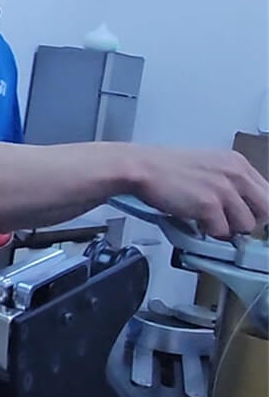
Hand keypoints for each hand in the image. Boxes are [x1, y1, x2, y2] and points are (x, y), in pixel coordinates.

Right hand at [134, 146, 268, 238]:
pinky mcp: (209, 205)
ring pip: (245, 226)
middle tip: (230, 224)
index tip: (248, 217)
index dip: (257, 210)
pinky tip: (195, 224)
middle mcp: (235, 174)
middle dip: (248, 222)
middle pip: (266, 211)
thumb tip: (238, 204)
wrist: (141, 168)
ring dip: (226, 230)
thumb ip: (227, 182)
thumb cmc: (164, 168)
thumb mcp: (207, 166)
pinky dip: (208, 233)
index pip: (267, 193)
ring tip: (207, 223)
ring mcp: (224, 190)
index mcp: (236, 163)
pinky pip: (221, 232)